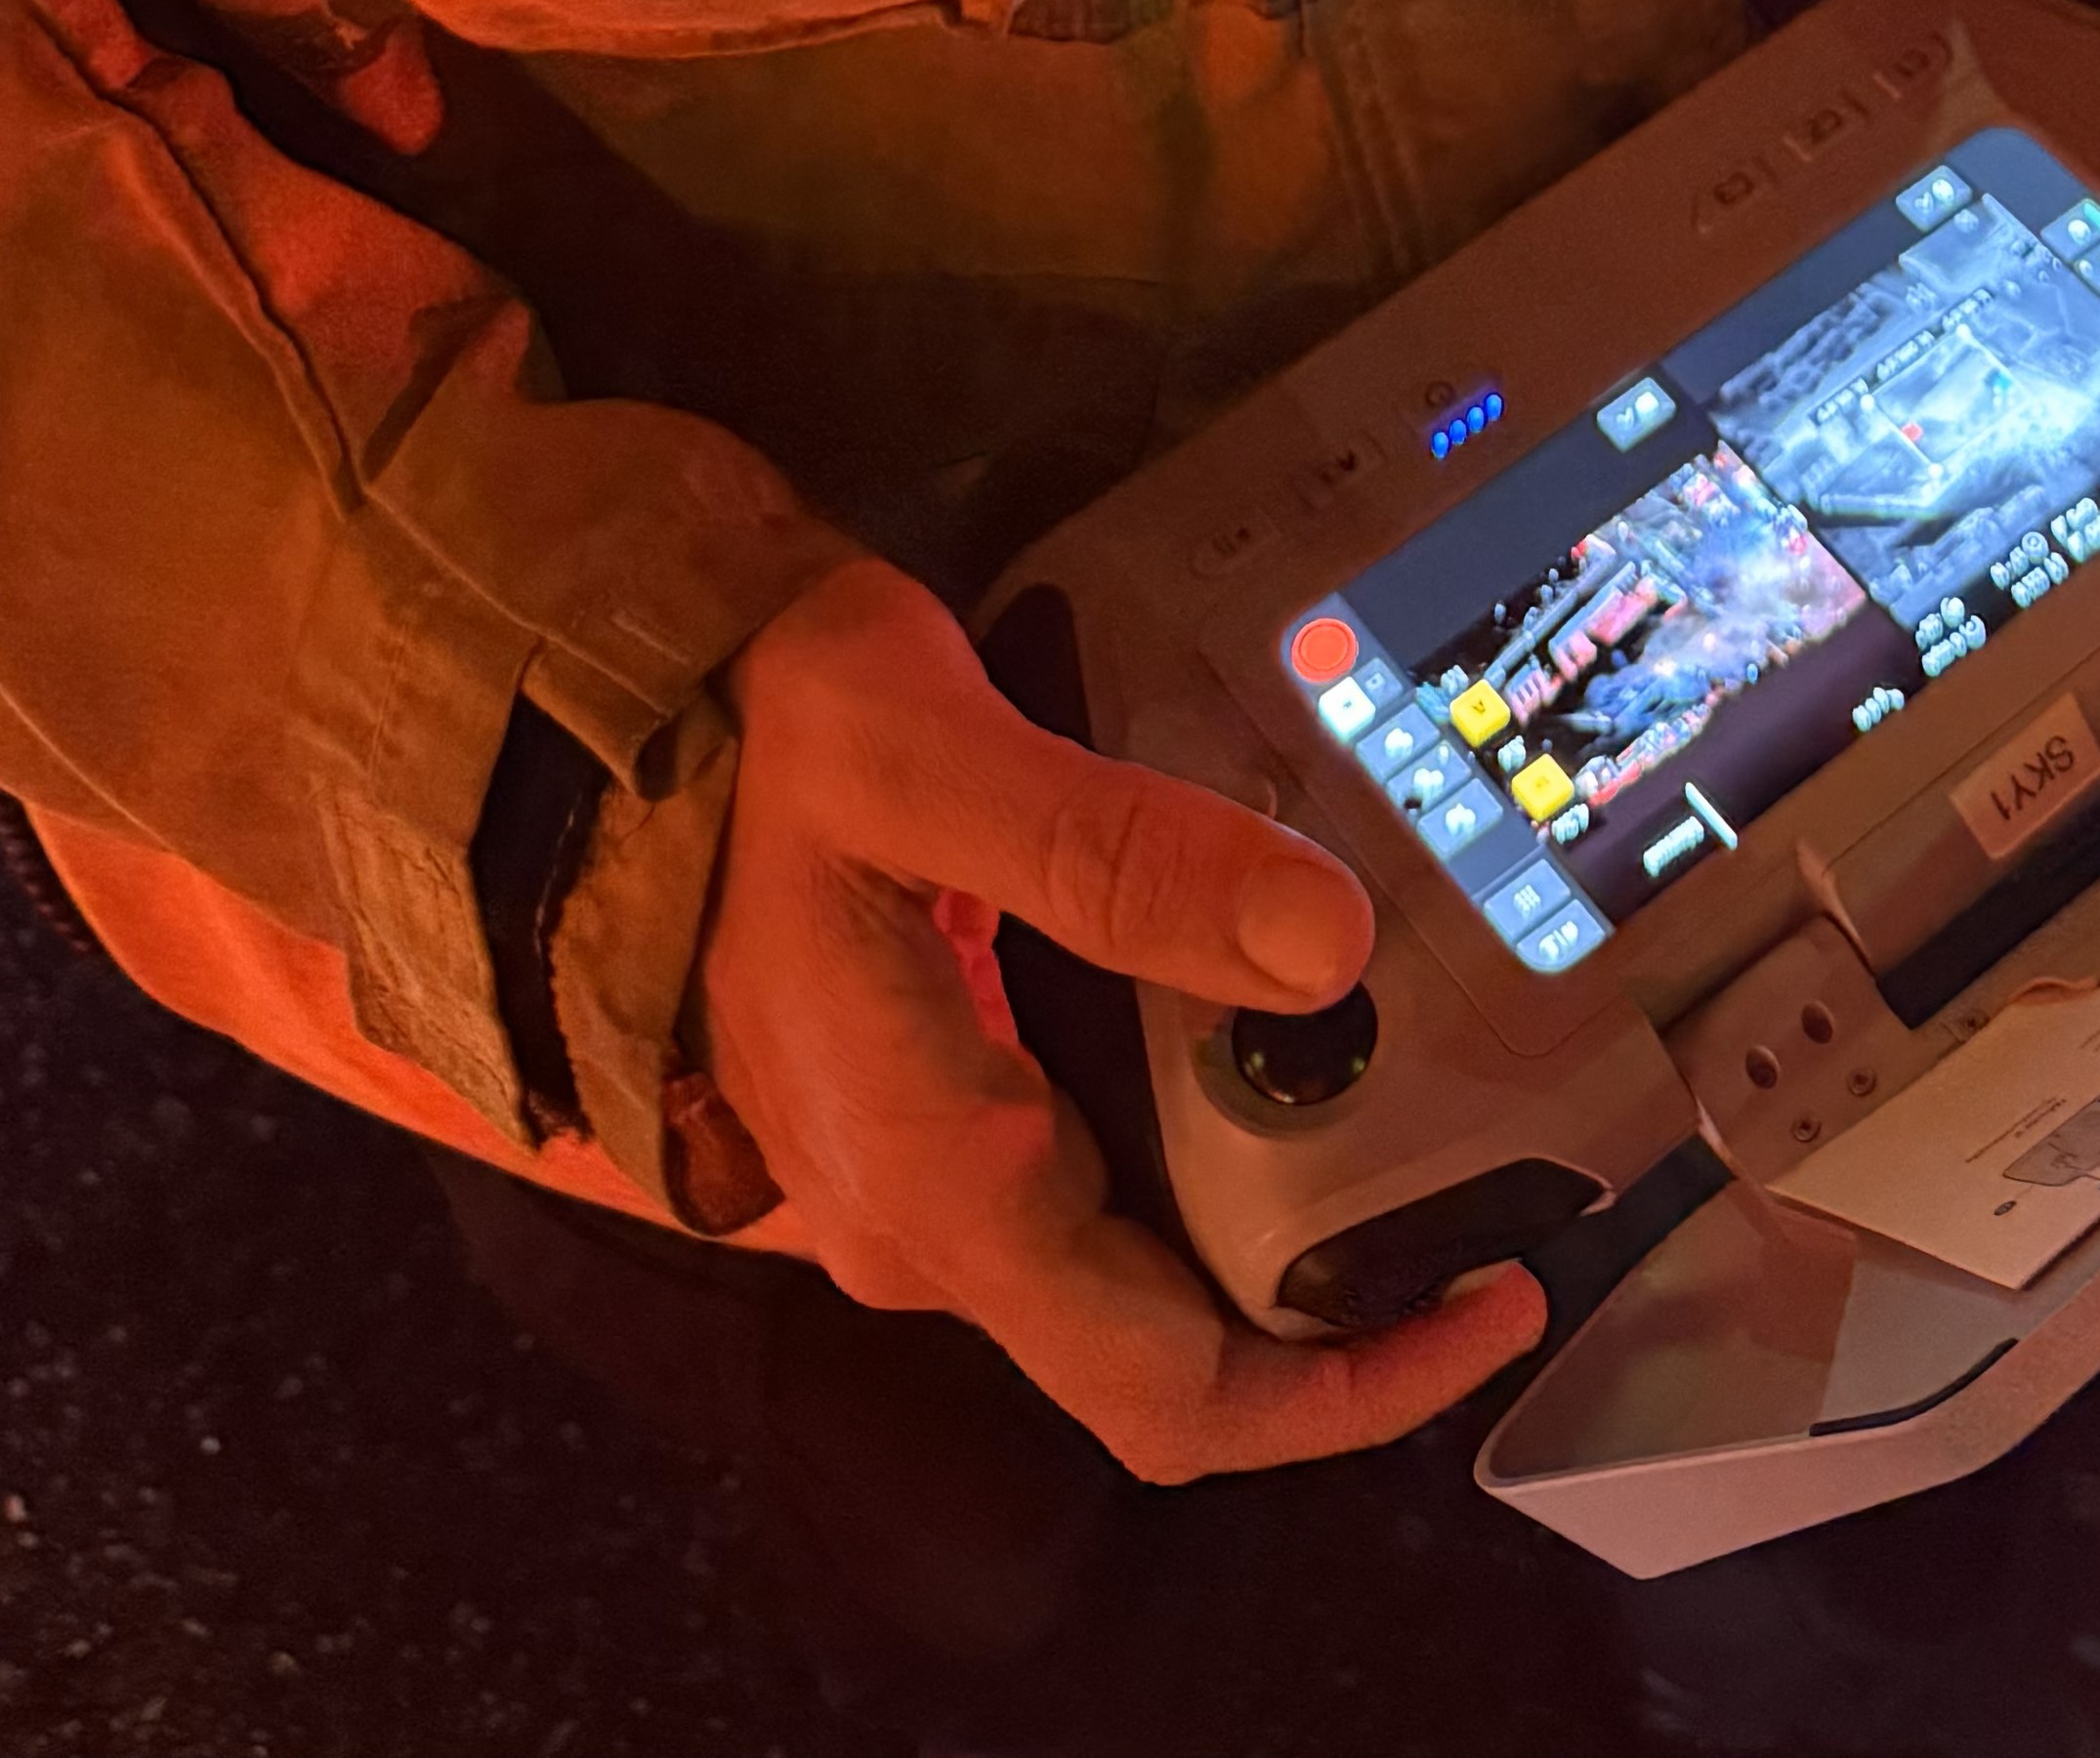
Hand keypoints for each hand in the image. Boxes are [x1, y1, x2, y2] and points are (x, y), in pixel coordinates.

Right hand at [687, 556, 1542, 1474]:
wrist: (609, 707)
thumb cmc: (752, 732)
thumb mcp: (931, 758)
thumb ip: (1120, 856)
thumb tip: (1325, 946)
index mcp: (937, 1184)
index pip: (1167, 1392)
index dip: (1347, 1390)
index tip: (1489, 1301)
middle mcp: (922, 1226)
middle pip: (1168, 1344)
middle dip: (1339, 1299)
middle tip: (1489, 1173)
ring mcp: (910, 1181)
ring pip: (1131, 1263)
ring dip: (1274, 1219)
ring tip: (1419, 1091)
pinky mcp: (916, 1114)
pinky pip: (1083, 1185)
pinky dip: (1200, 1149)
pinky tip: (1274, 1032)